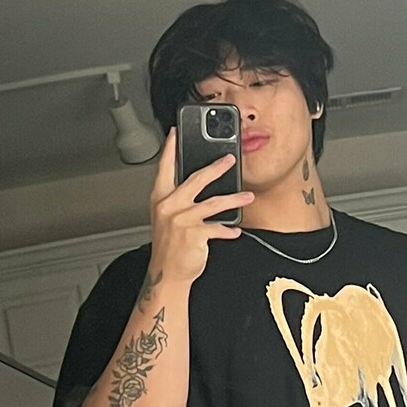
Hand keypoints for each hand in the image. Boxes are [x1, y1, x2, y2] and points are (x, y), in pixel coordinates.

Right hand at [148, 126, 254, 287]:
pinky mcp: (194, 234)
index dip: (170, 148)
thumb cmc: (169, 246)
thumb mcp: (166, 217)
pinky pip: (217, 227)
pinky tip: (235, 230)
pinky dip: (228, 230)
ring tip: (247, 196)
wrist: (167, 274)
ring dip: (234, 198)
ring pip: (213, 202)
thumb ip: (177, 199)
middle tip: (230, 159)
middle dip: (215, 167)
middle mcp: (169, 206)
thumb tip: (198, 182)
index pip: (165, 168)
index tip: (176, 132)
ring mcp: (181, 220)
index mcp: (160, 198)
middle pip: (195, 179)